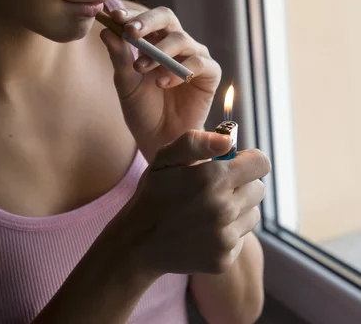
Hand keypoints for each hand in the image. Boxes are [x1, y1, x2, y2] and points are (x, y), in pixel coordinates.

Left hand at [100, 5, 221, 159]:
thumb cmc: (143, 109)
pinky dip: (177, 71)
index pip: (146, 19)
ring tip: (142, 68)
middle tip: (132, 31)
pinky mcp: (210, 73)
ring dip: (159, 51)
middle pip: (167, 17)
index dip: (132, 16)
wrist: (160, 140)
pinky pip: (197, 63)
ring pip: (181, 39)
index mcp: (156, 41)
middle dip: (148, 22)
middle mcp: (177, 44)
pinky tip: (162, 83)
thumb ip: (119, 57)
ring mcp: (195, 56)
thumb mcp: (126, 82)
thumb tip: (106, 31)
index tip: (116, 18)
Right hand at [122, 130, 270, 275]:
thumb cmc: (154, 193)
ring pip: (253, 214)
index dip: (248, 160)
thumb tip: (228, 140)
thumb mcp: (165, 158)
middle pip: (258, 189)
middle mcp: (225, 208)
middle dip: (242, 184)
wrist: (137, 243)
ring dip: (237, 209)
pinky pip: (241, 238)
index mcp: (214, 178)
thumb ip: (196, 142)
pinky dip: (228, 232)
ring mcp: (225, 237)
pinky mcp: (224, 258)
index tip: (232, 164)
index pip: (261, 163)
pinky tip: (204, 230)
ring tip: (209, 209)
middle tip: (216, 187)